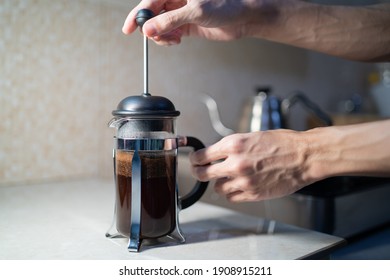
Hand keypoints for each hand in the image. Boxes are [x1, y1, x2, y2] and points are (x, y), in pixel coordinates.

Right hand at [122, 0, 256, 44]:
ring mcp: (182, 13)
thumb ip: (170, 20)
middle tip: (149, 38)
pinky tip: (176, 40)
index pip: (150, 1)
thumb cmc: (226, 5)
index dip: (138, 15)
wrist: (244, 17)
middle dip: (149, 27)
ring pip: (160, 25)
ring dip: (161, 35)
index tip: (128, 28)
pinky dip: (169, 39)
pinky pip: (170, 32)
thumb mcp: (196, 12)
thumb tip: (149, 28)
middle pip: (152, 13)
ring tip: (172, 40)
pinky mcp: (187, 24)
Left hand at [189, 130, 316, 201]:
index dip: (195, 159)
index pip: (201, 156)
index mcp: (234, 144)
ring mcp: (243, 181)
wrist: (304, 157)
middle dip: (199, 173)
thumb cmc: (283, 143)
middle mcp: (235, 163)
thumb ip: (232, 147)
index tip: (194, 161)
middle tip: (200, 172)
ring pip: (217, 188)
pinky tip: (239, 185)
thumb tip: (217, 154)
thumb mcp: (252, 136)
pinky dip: (232, 192)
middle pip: (203, 174)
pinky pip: (232, 197)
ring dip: (220, 183)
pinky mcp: (252, 194)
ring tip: (229, 177)